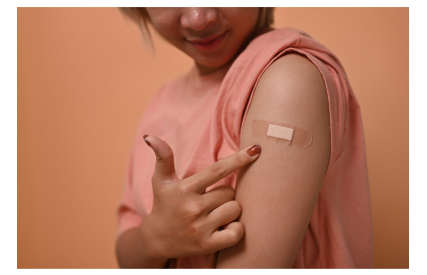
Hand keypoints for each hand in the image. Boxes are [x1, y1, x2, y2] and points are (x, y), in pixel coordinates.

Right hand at [138, 135, 260, 259]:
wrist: (156, 241)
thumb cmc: (164, 205)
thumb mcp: (161, 180)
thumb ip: (163, 157)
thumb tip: (150, 136)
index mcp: (185, 189)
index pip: (217, 170)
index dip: (238, 159)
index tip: (256, 149)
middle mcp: (193, 208)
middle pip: (230, 192)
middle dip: (226, 194)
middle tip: (212, 199)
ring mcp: (200, 228)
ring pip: (235, 210)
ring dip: (231, 210)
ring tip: (216, 213)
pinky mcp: (207, 245)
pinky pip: (236, 232)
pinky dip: (236, 229)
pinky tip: (226, 226)